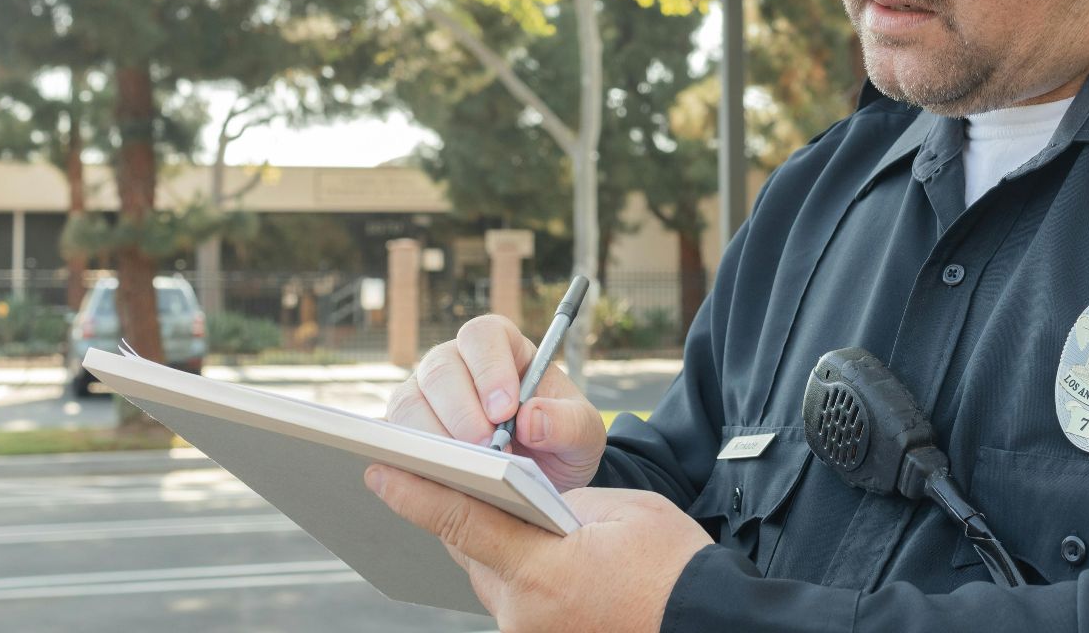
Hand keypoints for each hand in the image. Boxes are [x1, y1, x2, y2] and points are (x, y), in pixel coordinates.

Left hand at [366, 464, 710, 632]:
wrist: (708, 621)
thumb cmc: (675, 563)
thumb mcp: (620, 512)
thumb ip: (561, 503)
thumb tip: (527, 500)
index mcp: (543, 570)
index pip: (463, 522)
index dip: (417, 493)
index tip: (380, 471)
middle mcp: (524, 612)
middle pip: (469, 551)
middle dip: (459, 513)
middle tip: (438, 473)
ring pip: (489, 577)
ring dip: (490, 546)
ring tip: (500, 511)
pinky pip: (512, 599)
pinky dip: (515, 572)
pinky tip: (534, 554)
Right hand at [385, 314, 607, 490]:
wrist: (544, 476)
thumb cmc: (560, 440)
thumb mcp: (584, 434)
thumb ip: (568, 423)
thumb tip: (531, 419)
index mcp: (502, 347)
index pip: (483, 336)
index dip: (489, 368)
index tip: (505, 409)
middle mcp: (457, 364)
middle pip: (440, 368)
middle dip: (462, 410)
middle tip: (487, 447)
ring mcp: (426, 395)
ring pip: (409, 401)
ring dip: (435, 436)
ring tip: (467, 468)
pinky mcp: (407, 431)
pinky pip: (395, 438)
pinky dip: (411, 458)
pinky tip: (438, 478)